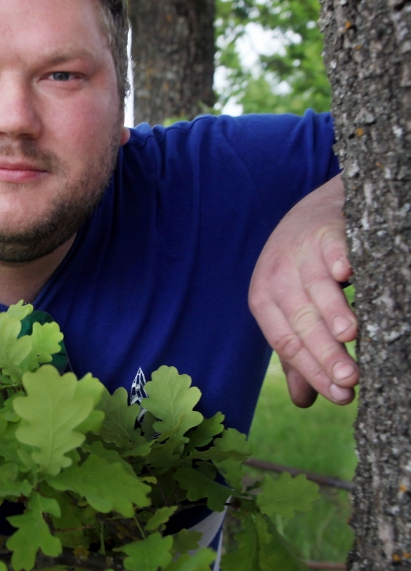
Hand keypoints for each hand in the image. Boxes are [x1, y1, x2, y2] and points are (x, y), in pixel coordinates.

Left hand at [248, 174, 357, 406]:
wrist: (313, 213)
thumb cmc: (300, 271)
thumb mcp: (290, 309)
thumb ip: (297, 353)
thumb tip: (305, 401)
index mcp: (263, 299)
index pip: (285, 341)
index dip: (311, 369)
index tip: (340, 396)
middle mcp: (277, 275)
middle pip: (300, 319)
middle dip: (324, 351)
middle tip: (349, 379)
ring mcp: (300, 251)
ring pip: (316, 286)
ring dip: (333, 310)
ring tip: (350, 335)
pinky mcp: (325, 230)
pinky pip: (333, 247)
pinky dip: (339, 259)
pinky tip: (349, 273)